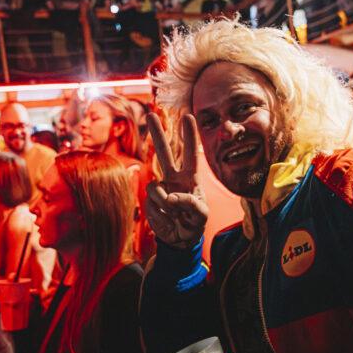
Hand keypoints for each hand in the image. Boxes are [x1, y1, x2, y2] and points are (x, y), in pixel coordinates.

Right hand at [145, 113, 208, 248]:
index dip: (190, 135)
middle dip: (158, 133)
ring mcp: (161, 188)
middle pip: (164, 152)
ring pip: (155, 187)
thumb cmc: (194, 223)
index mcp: (190, 178)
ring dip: (164, 203)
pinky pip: (152, 202)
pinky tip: (166, 217)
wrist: (180, 238)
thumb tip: (171, 197)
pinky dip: (160, 212)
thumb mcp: (201, 216)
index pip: (191, 153)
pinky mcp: (150, 200)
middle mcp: (174, 178)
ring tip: (175, 214)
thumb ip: (191, 204)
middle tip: (151, 113)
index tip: (188, 116)